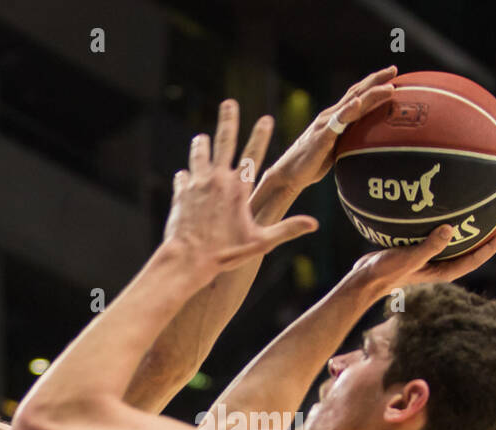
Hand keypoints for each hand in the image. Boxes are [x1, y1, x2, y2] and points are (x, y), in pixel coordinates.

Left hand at [163, 99, 317, 274]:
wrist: (187, 260)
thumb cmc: (225, 253)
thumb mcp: (260, 243)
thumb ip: (287, 229)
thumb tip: (314, 224)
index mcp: (239, 188)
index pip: (253, 155)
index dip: (260, 135)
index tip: (266, 118)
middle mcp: (218, 180)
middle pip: (224, 142)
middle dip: (228, 121)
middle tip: (229, 103)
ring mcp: (197, 184)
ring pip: (200, 155)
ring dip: (202, 145)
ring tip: (202, 137)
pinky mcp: (181, 193)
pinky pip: (183, 178)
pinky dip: (185, 175)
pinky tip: (184, 174)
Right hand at [264, 66, 398, 196]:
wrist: (289, 173)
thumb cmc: (312, 163)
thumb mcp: (336, 149)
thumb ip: (349, 140)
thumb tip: (369, 144)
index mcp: (336, 117)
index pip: (357, 95)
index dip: (374, 84)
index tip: (392, 75)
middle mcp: (331, 115)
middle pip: (357, 93)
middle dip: (376, 80)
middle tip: (394, 70)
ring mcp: (325, 124)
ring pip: (351, 104)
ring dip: (371, 94)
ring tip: (389, 87)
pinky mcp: (321, 136)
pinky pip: (336, 122)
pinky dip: (347, 111)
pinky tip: (357, 103)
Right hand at [346, 227, 495, 303]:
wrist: (364, 278)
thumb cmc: (386, 271)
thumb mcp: (409, 258)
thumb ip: (430, 246)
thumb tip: (451, 229)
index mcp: (441, 271)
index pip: (472, 260)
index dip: (489, 248)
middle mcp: (437, 266)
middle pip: (466, 253)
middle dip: (483, 240)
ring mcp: (426, 260)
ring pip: (451, 246)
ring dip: (464, 233)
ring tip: (475, 215)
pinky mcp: (415, 251)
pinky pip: (435, 238)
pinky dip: (442, 228)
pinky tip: (441, 213)